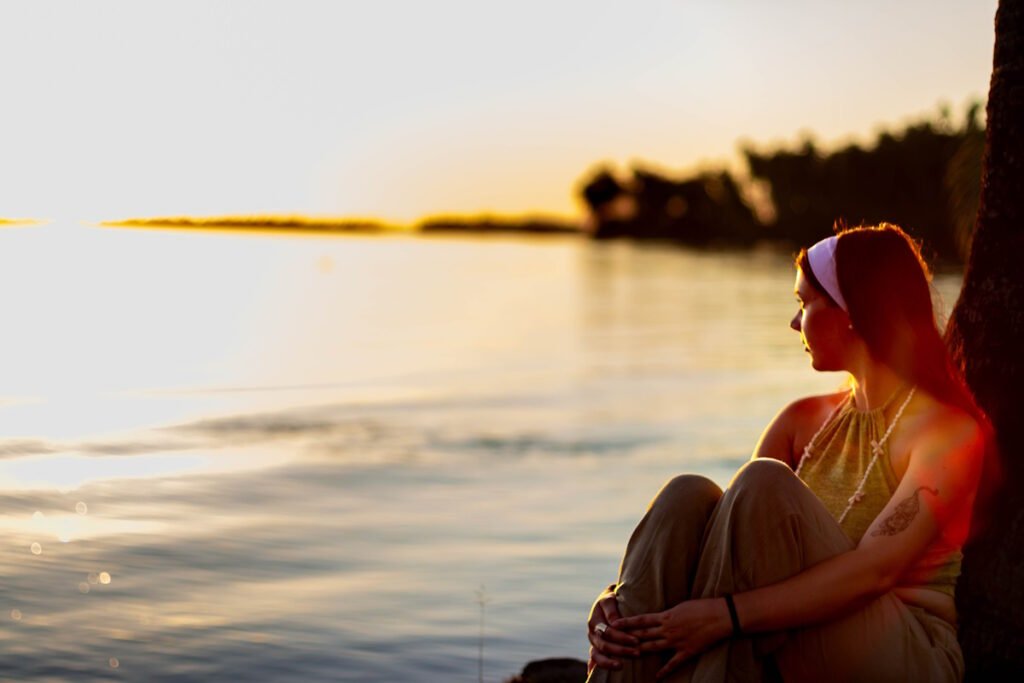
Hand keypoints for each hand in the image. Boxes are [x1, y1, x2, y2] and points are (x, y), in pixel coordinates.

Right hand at [587, 584, 638, 673]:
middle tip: (637, 653)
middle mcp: (592, 633)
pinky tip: (594, 675)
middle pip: (604, 645)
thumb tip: (614, 623)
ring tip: (621, 666)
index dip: (622, 637)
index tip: (637, 641)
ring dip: (609, 662)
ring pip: (597, 655)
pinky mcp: (596, 648)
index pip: (608, 632)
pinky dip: (593, 668)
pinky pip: (594, 660)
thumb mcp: (609, 598)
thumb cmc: (611, 599)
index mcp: (594, 621)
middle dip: (621, 650)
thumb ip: (611, 609)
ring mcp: (593, 642)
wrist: (606, 602)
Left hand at [613, 598, 730, 678]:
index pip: (641, 620)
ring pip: (654, 648)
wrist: (720, 616)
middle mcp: (668, 629)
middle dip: (628, 639)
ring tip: (627, 657)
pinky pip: (673, 663)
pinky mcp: (687, 651)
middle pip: (643, 635)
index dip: (626, 623)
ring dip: (640, 652)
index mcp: (666, 616)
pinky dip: (664, 670)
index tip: (614, 624)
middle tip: (614, 642)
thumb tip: (657, 617)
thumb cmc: (701, 607)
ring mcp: (677, 641)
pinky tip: (656, 677)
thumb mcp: (680, 606)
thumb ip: (667, 614)